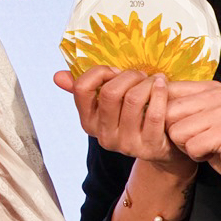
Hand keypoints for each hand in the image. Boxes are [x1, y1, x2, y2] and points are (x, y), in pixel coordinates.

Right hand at [57, 66, 195, 175]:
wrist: (162, 149)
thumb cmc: (135, 118)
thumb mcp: (109, 106)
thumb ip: (85, 90)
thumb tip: (57, 76)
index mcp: (88, 122)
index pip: (82, 88)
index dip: (100, 72)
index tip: (115, 71)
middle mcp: (103, 136)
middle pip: (110, 93)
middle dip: (129, 76)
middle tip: (141, 76)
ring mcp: (126, 144)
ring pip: (133, 100)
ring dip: (148, 83)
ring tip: (155, 81)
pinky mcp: (149, 147)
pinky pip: (154, 114)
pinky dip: (160, 93)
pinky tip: (163, 85)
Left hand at [163, 80, 220, 200]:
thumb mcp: (203, 119)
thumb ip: (182, 107)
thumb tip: (147, 100)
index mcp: (212, 88)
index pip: (168, 91)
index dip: (164, 114)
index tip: (180, 126)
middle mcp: (219, 95)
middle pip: (168, 113)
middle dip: (176, 133)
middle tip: (198, 139)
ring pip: (177, 131)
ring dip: (187, 146)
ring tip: (208, 145)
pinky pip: (191, 147)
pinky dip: (198, 156)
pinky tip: (214, 153)